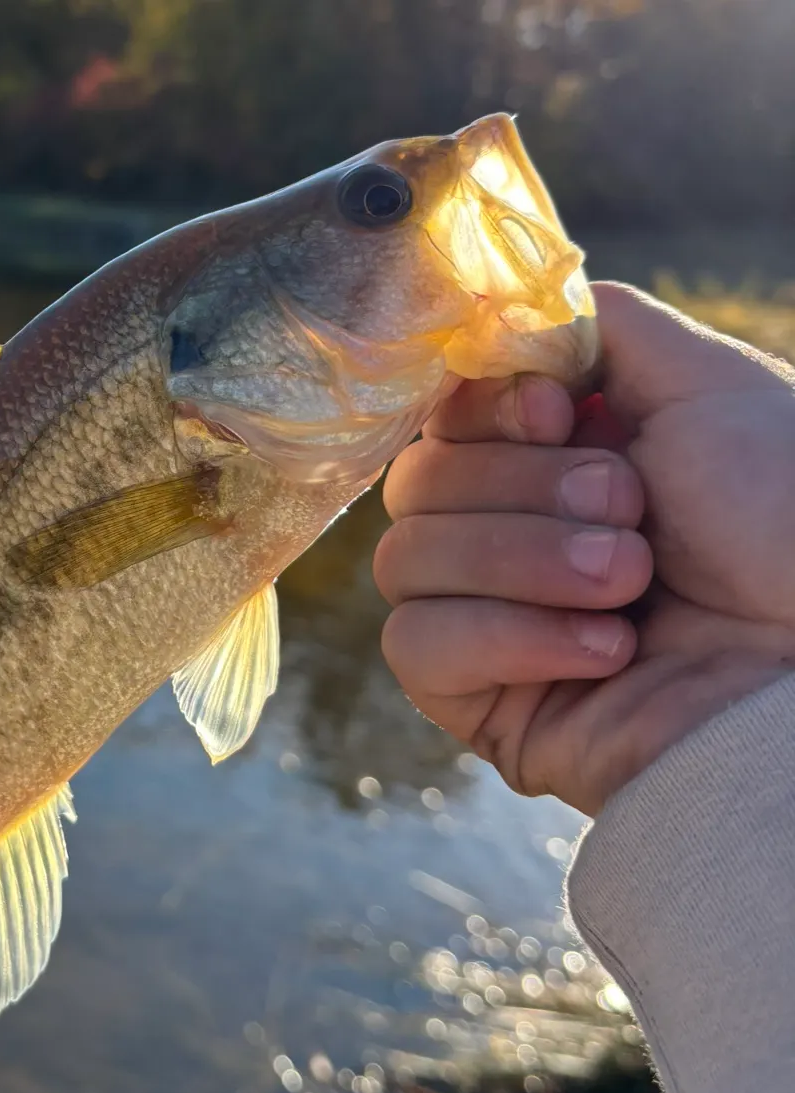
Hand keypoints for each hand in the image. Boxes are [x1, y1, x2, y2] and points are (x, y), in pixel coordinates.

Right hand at [374, 282, 794, 815]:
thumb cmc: (785, 524)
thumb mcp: (704, 385)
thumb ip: (592, 330)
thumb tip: (489, 320)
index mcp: (552, 463)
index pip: (439, 419)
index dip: (481, 411)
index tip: (559, 412)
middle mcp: (507, 538)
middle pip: (413, 485)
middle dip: (523, 491)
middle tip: (629, 511)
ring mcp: (484, 623)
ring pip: (403, 561)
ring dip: (525, 562)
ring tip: (630, 584)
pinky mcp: (476, 705)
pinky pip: (416, 646)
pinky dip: (508, 637)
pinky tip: (604, 651)